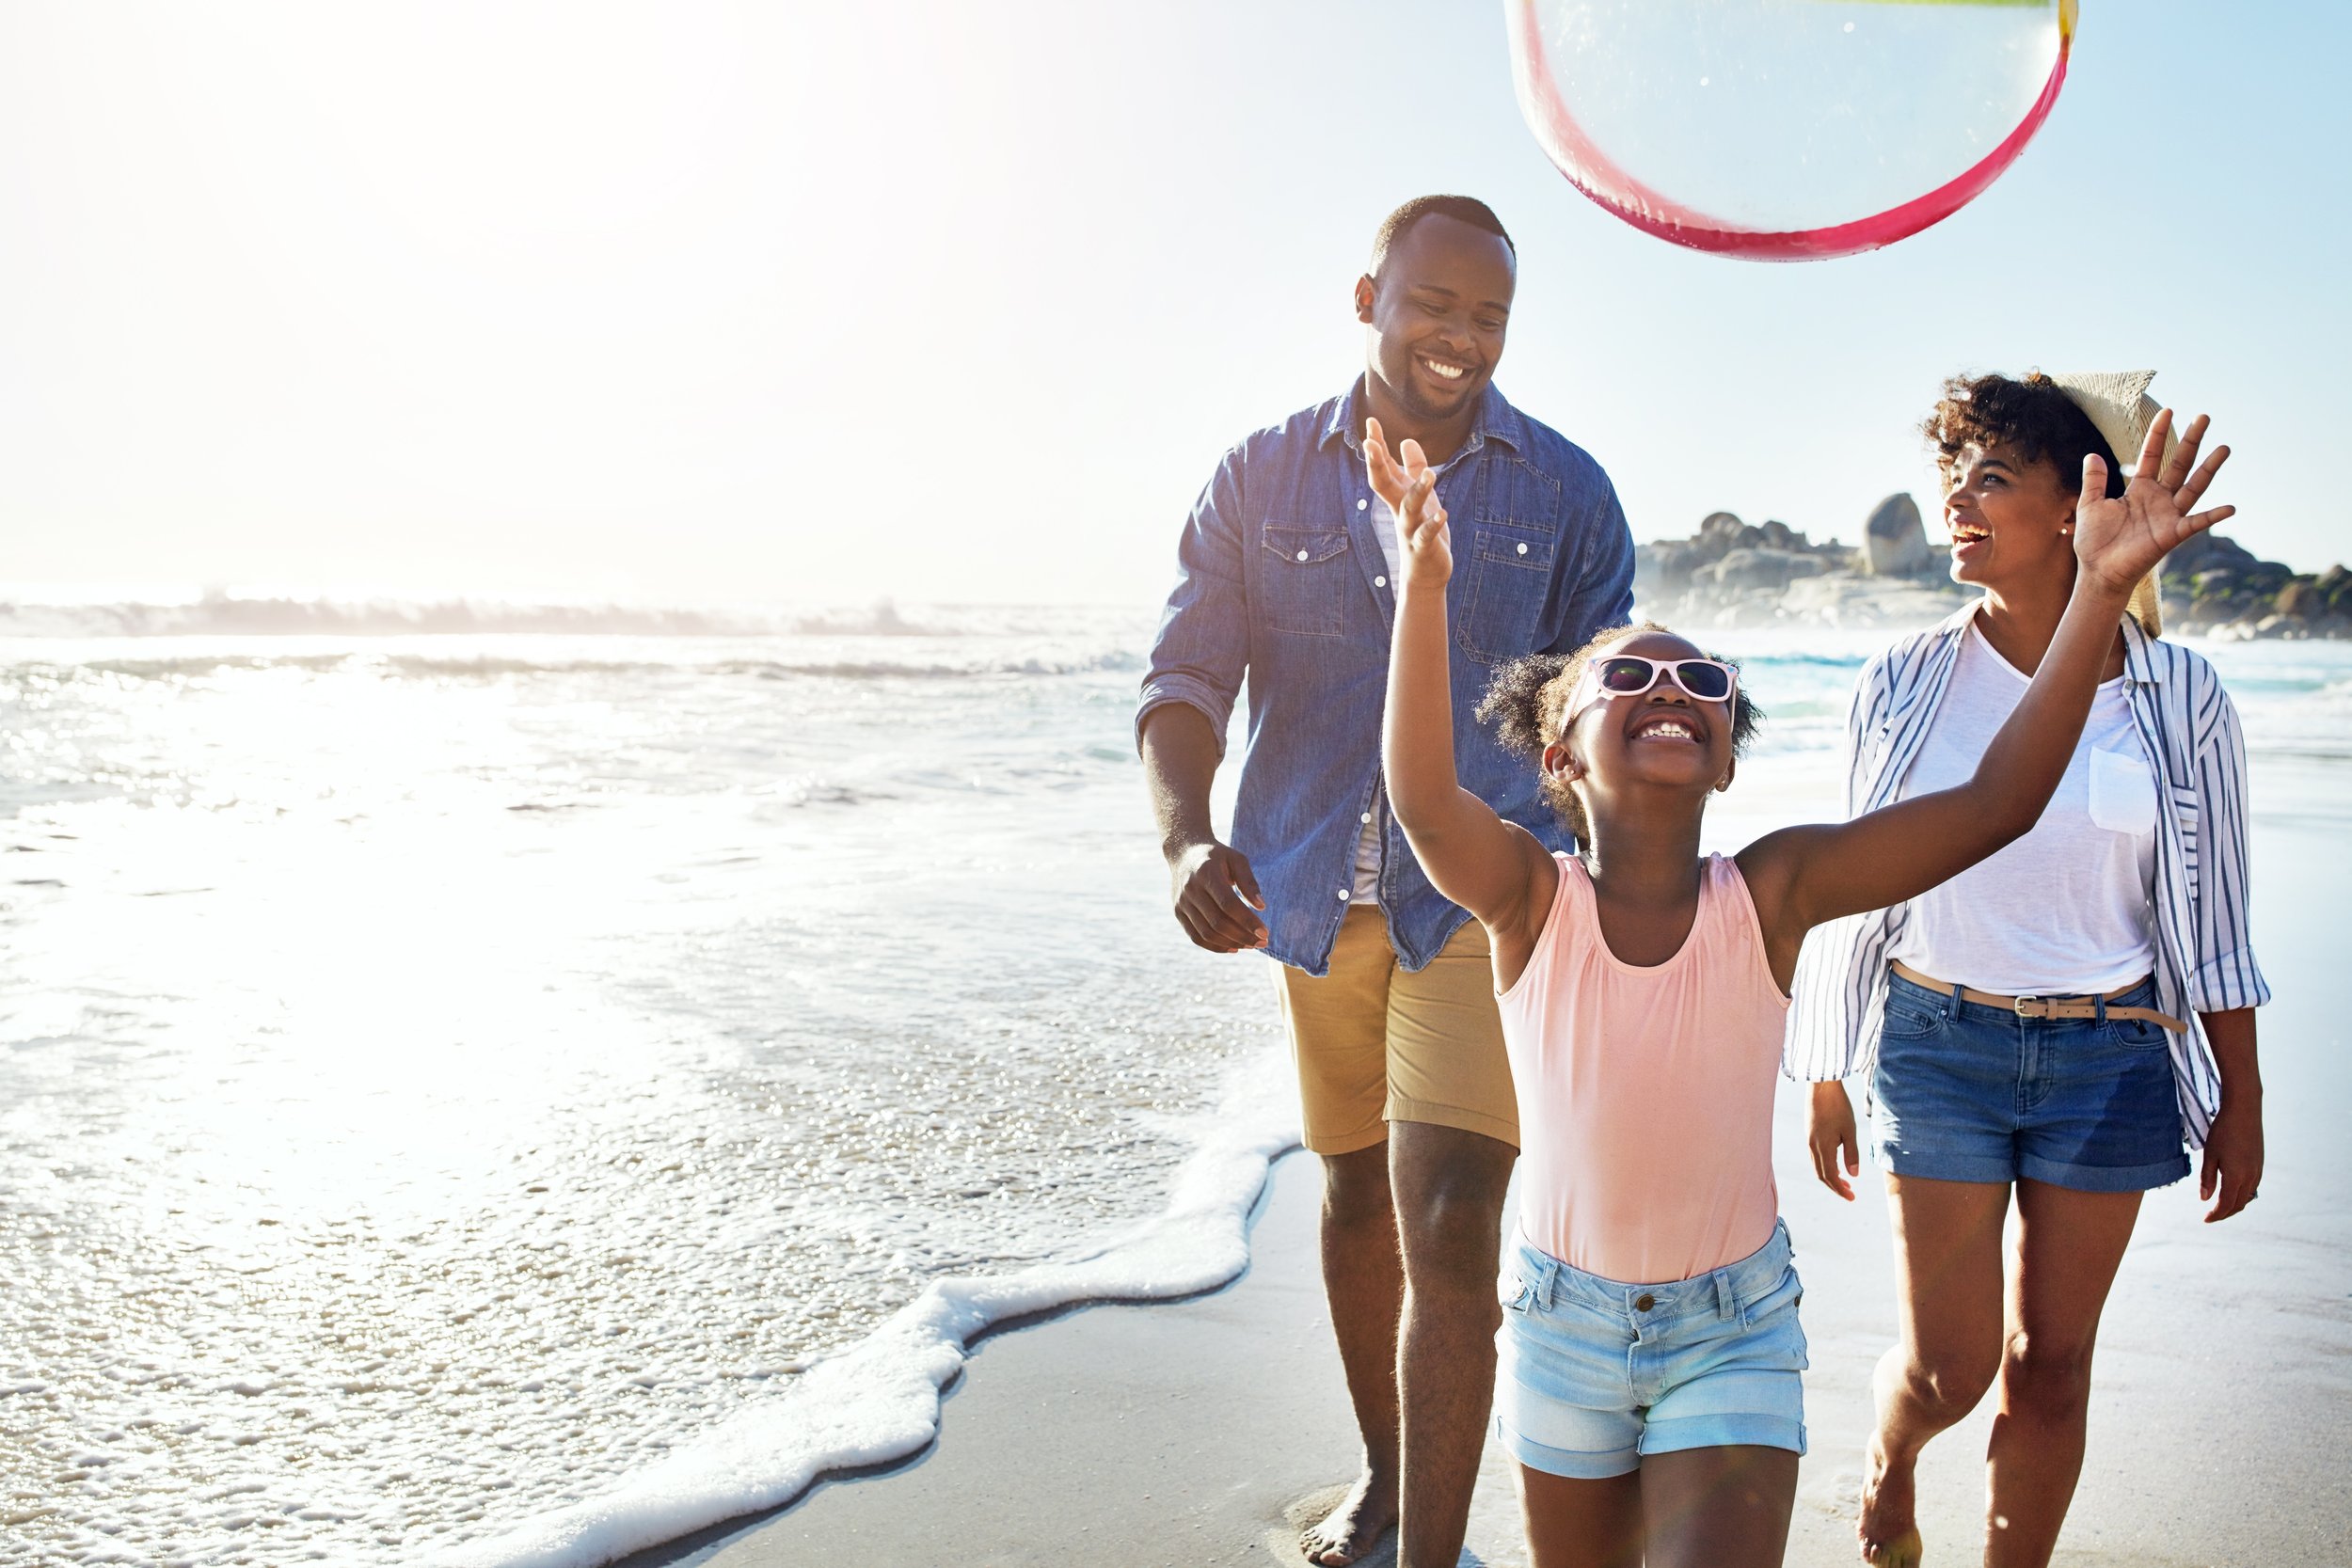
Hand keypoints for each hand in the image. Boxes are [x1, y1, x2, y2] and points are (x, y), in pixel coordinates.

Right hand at [1167, 840, 1266, 953]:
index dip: (1247, 921)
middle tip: (1263, 942)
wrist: (1185, 853)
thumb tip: (1261, 907)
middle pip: (1217, 922)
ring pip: (1207, 933)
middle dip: (1243, 936)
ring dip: (1232, 943)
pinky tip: (1234, 947)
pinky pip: (1196, 937)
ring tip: (1251, 945)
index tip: (1265, 932)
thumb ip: (1249, 881)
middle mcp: (1190, 889)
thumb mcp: (1237, 859)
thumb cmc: (1217, 856)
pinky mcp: (1178, 913)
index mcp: (1206, 872)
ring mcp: (1181, 903)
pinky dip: (1216, 946)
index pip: (1228, 903)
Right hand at [1364, 417, 1450, 588]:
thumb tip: (1406, 440)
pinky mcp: (1424, 547)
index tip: (1370, 421)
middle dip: (1376, 464)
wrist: (1425, 572)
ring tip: (1430, 473)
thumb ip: (1412, 468)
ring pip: (1410, 507)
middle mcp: (1399, 510)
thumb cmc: (1421, 529)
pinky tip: (1442, 514)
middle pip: (1383, 484)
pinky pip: (1427, 534)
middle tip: (1369, 442)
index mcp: (1398, 496)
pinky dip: (1433, 524)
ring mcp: (1410, 528)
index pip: (1383, 467)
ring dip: (1418, 490)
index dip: (1376, 445)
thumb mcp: (1420, 495)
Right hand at [1808, 1080, 1859, 1200]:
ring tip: (1845, 1180)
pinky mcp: (1809, 1134)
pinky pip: (1815, 1157)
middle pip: (1821, 1174)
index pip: (1830, 1176)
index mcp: (1823, 1147)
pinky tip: (1836, 1163)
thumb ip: (1852, 1154)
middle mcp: (1813, 1146)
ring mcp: (1809, 1140)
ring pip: (1817, 1166)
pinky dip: (1825, 1165)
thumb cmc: (1838, 1107)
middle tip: (1850, 1193)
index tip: (1852, 1198)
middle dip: (1835, 1186)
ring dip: (1830, 1176)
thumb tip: (1854, 1175)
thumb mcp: (1849, 1131)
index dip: (1840, 1190)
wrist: (1821, 1087)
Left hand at [2072, 410, 2234, 595]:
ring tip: (2224, 448)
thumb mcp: (2091, 505)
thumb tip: (2092, 454)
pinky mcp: (2172, 535)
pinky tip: (2230, 507)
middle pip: (2179, 464)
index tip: (2168, 411)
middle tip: (2204, 416)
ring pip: (2193, 487)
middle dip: (2191, 441)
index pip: (2152, 456)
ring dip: (2209, 468)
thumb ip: (2095, 480)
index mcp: (2140, 489)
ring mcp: (2169, 515)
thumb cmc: (2095, 541)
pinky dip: (2213, 516)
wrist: (2098, 571)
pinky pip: (2196, 523)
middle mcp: (2159, 498)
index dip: (2158, 434)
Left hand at [2199, 1095, 2263, 1222]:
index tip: (2205, 1219)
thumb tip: (2205, 1199)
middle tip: (2211, 1216)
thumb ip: (2207, 1178)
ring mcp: (2257, 1171)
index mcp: (2236, 1177)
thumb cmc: (2223, 1131)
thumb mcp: (2210, 1155)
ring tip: (2220, 1207)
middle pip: (2238, 1204)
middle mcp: (2251, 1177)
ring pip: (2247, 1197)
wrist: (2244, 1111)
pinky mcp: (2260, 1164)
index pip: (2226, 1205)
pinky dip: (2242, 1195)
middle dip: (2225, 1213)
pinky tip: (2233, 1191)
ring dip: (2234, 1205)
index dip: (2216, 1215)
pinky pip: (2252, 1187)